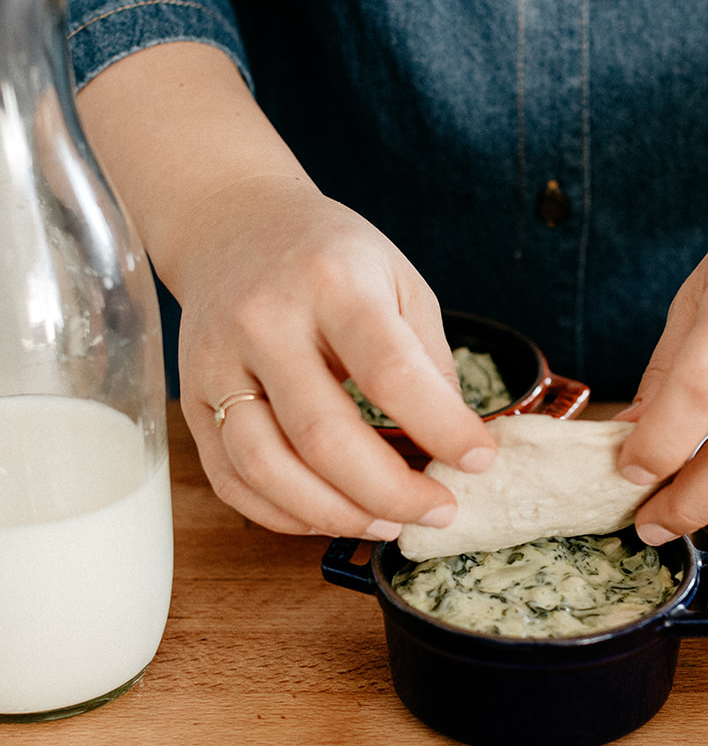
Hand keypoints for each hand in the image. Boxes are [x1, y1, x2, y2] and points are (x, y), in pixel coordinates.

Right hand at [77, 42, 494, 537]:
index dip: (440, 427)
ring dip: (335, 514)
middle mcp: (264, 321)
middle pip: (323, 435)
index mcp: (330, 282)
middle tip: (439, 511)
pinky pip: (231, 480)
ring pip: (266, 468)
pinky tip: (331, 516)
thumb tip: (457, 446)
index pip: (388, 370)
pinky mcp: (190, 400)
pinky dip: (284, 515)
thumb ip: (428, 359)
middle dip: (390, 491)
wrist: (230, 223)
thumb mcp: (398, 279)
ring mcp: (217, 363)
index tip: (480, 461)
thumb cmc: (329, 257)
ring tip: (388, 522)